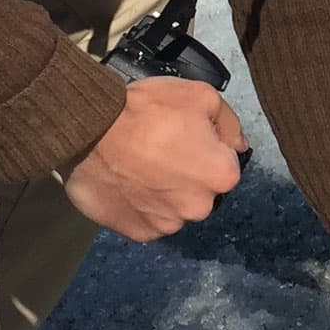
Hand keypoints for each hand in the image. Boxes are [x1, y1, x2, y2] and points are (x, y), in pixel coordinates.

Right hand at [62, 77, 247, 239]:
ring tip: (139, 167)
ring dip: (163, 192)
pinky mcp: (138, 233)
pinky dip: (141, 206)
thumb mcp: (201, 96)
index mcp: (222, 175)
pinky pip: (147, 220)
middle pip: (200, 190)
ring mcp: (168, 224)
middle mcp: (200, 207)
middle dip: (186, 173)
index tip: (183, 136)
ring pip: (174, 207)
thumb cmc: (147, 111)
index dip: (205, 148)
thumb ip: (229, 123)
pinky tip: (128, 183)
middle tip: (160, 150)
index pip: (224, 165)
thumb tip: (238, 145)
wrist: (91, 130)